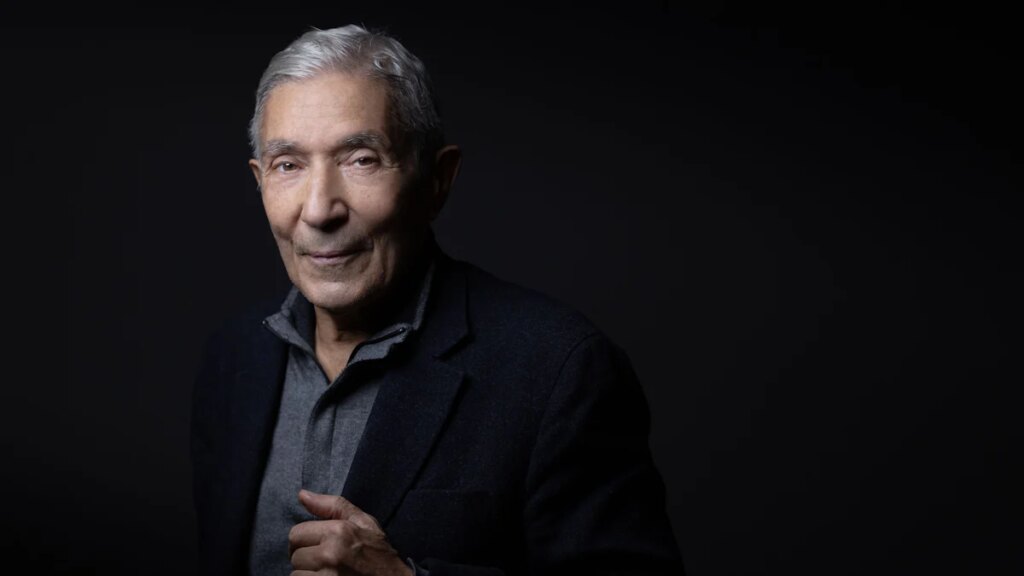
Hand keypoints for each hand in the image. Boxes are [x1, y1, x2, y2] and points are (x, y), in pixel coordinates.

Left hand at [289, 489, 412, 575]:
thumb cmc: (379, 552)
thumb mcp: (363, 522)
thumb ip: (333, 506)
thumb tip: (302, 495)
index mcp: (338, 531)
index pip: (296, 534)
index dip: (305, 541)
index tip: (317, 547)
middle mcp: (330, 554)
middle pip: (295, 557)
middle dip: (307, 560)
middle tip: (325, 563)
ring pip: (296, 575)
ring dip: (308, 575)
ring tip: (325, 573)